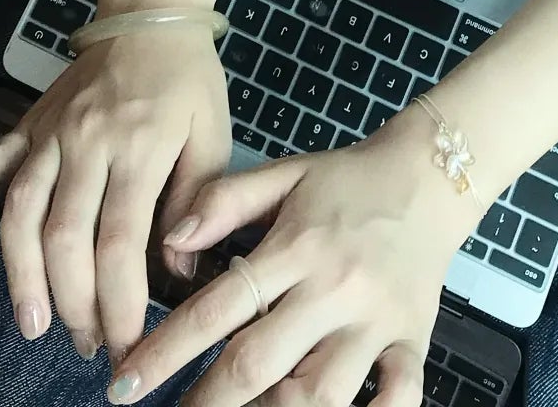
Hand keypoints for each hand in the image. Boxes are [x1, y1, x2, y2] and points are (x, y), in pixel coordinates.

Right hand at [0, 23, 234, 363]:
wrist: (152, 11)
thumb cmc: (189, 78)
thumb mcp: (213, 134)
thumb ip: (196, 200)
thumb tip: (176, 269)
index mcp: (140, 145)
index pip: (121, 241)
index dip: (119, 303)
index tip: (127, 346)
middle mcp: (88, 140)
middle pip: (65, 236)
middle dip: (74, 303)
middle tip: (88, 345)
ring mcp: (53, 129)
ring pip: (23, 208)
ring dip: (22, 273)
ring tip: (33, 323)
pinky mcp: (31, 121)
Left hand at [103, 127, 474, 406]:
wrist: (431, 173)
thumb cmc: (348, 179)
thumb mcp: (283, 174)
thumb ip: (224, 201)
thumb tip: (171, 239)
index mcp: (296, 246)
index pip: (219, 307)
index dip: (166, 350)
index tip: (127, 382)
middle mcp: (333, 287)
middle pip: (260, 361)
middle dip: (206, 400)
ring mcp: (376, 319)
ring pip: (323, 390)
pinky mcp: (414, 338)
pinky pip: (400, 393)